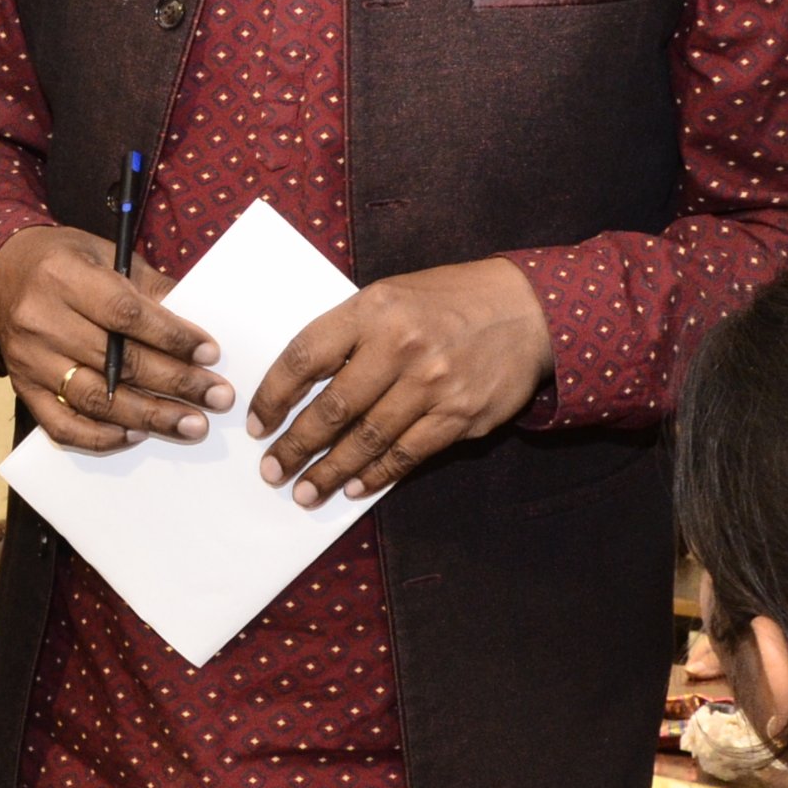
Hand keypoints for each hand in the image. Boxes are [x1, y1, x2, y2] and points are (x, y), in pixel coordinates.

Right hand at [0, 225, 224, 450]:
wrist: (1, 274)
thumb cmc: (63, 262)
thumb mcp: (106, 254)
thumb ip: (148, 288)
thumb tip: (196, 327)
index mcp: (64, 277)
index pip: (124, 314)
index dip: (171, 337)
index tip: (209, 353)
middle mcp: (41, 320)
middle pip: (116, 362)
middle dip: (175, 383)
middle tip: (217, 398)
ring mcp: (29, 360)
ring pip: (94, 399)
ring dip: (148, 416)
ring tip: (191, 425)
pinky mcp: (23, 388)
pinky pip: (62, 425)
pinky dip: (101, 437)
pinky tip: (137, 436)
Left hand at [250, 257, 550, 502]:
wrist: (528, 310)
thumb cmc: (448, 302)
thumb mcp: (390, 296)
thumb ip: (348, 334)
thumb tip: (298, 386)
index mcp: (373, 309)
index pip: (305, 357)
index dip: (274, 396)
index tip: (259, 423)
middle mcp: (401, 346)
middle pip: (333, 408)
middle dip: (295, 446)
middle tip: (272, 471)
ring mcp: (433, 384)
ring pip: (367, 440)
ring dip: (330, 471)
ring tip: (305, 491)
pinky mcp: (460, 415)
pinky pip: (407, 454)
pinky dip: (376, 475)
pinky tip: (354, 487)